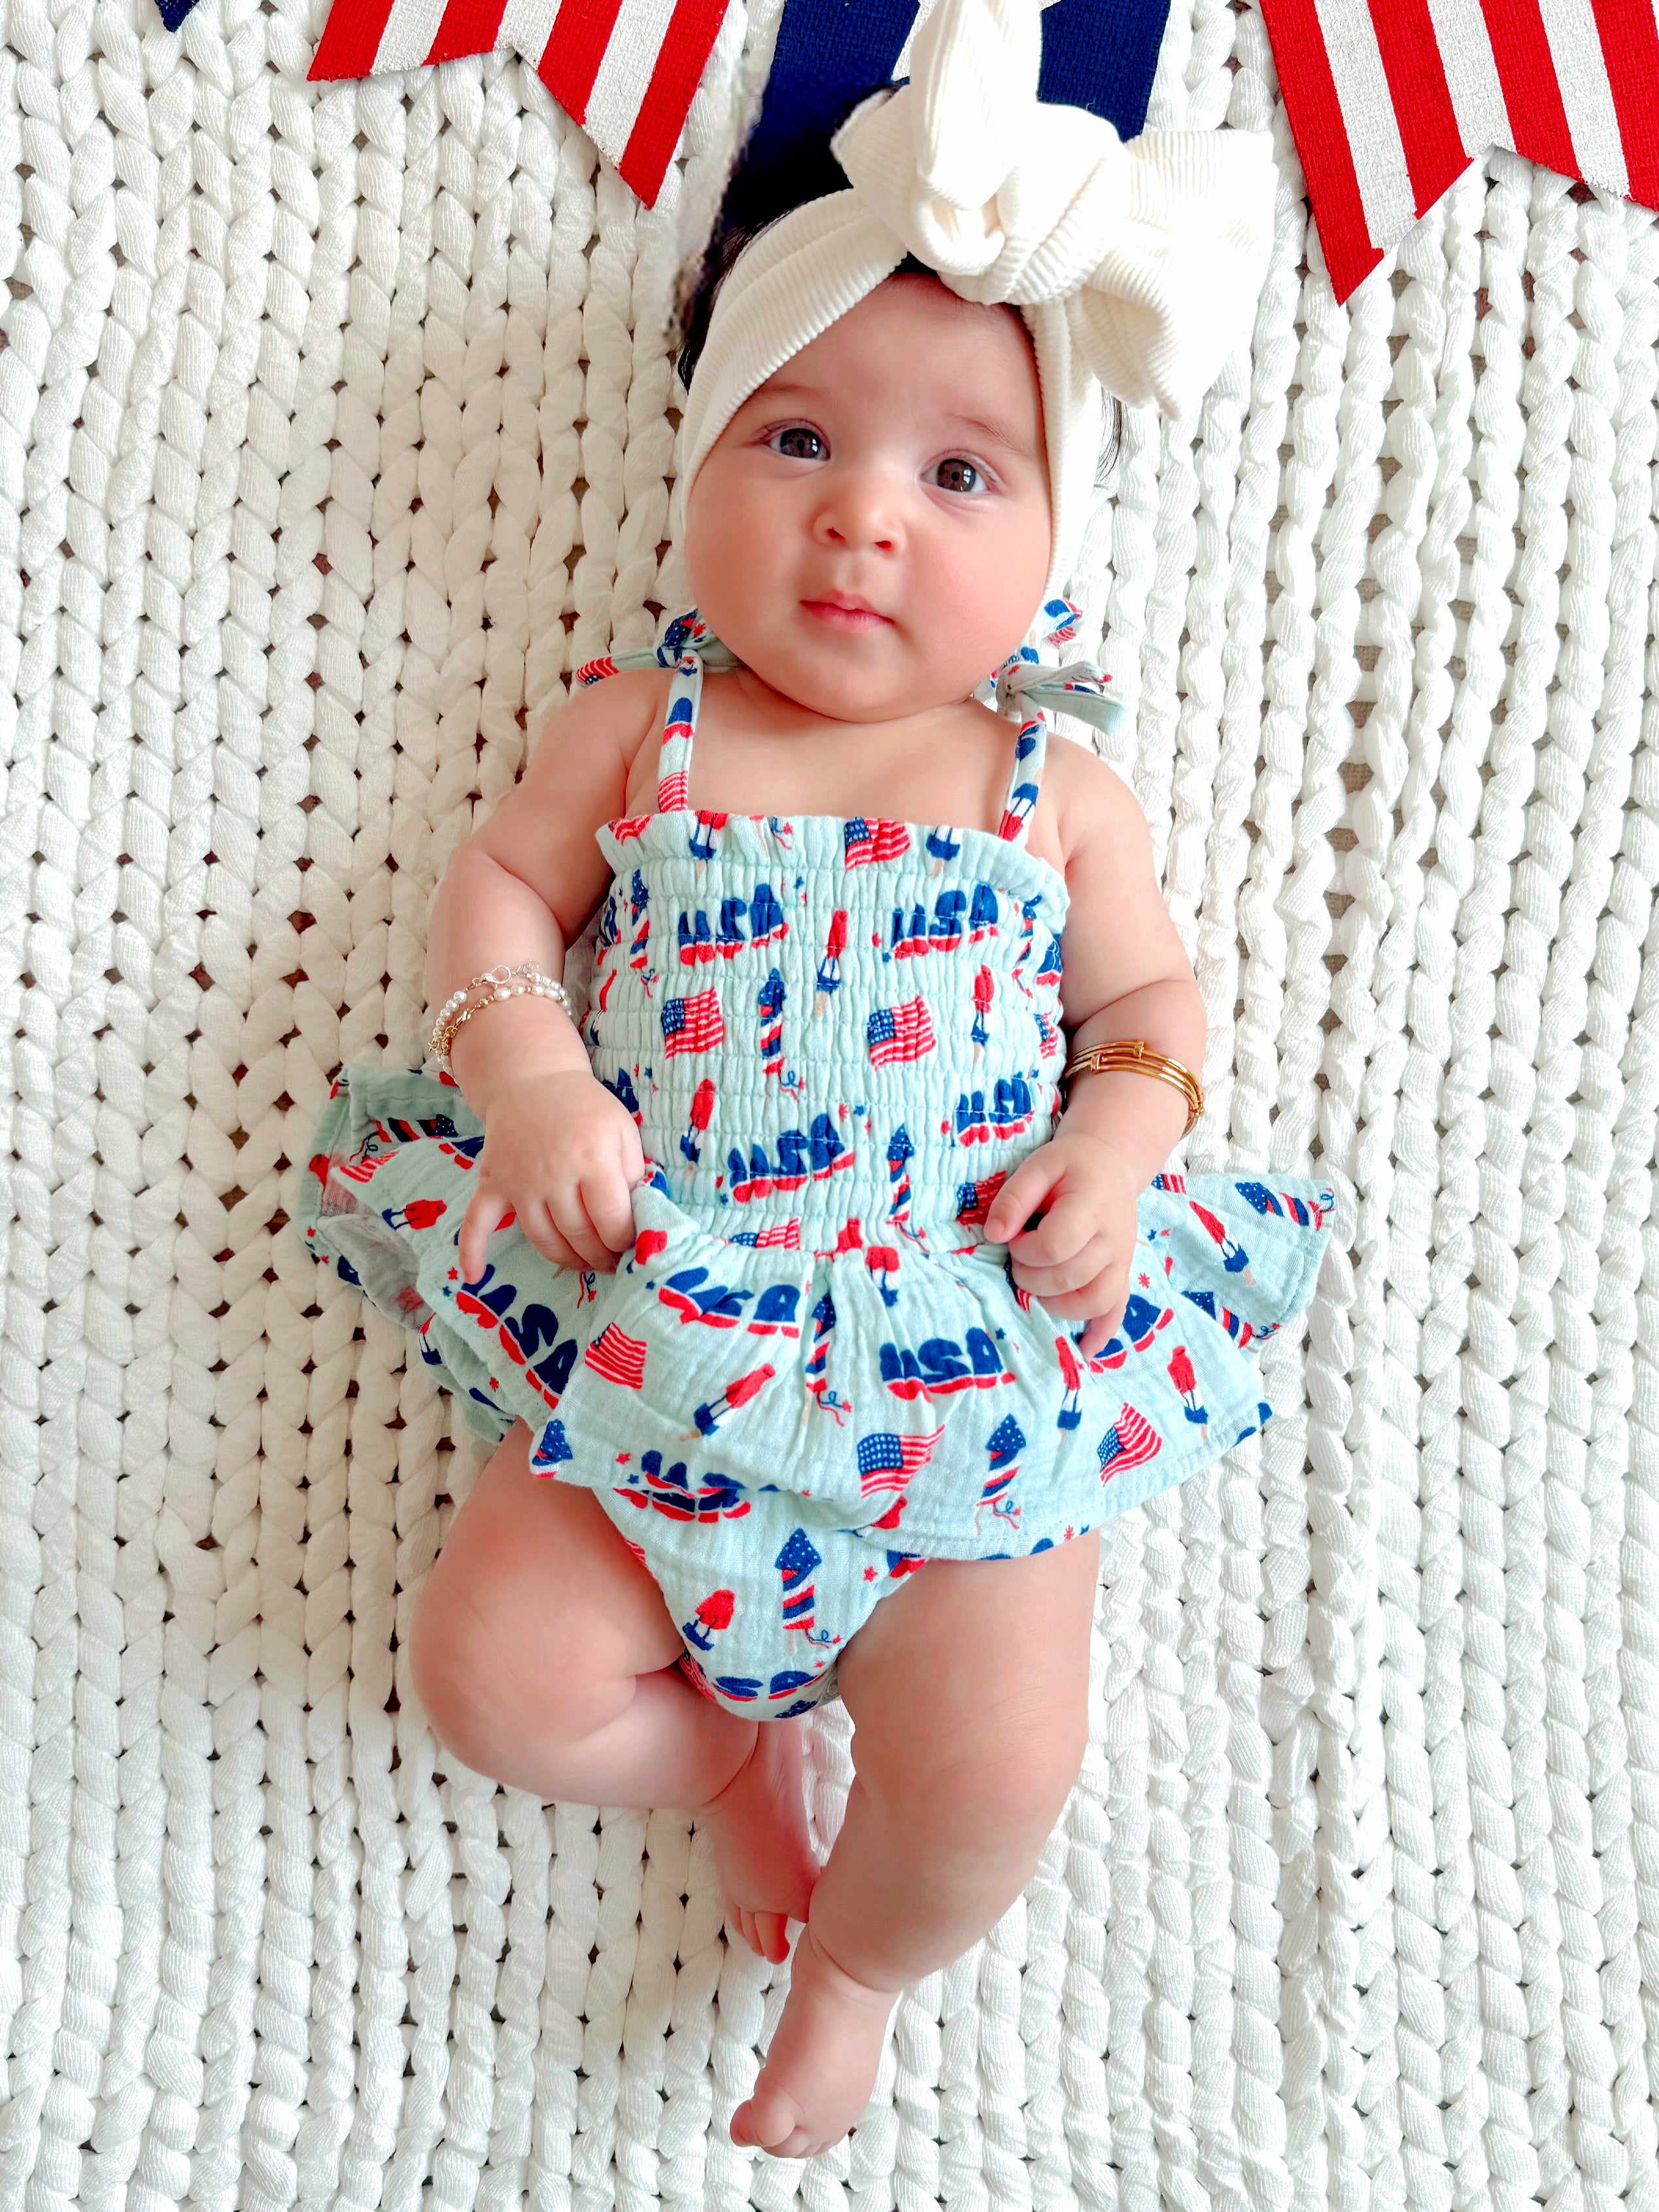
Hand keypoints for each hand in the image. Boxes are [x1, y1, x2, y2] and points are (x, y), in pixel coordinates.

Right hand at [457, 1069, 645, 1284]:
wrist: (532, 1079)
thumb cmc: (585, 1108)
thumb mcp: (623, 1131)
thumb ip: (632, 1174)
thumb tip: (637, 1218)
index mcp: (591, 1160)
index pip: (611, 1220)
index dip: (624, 1240)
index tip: (631, 1244)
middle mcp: (553, 1175)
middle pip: (579, 1235)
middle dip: (600, 1255)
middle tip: (612, 1261)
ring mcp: (519, 1183)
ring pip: (543, 1239)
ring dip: (566, 1260)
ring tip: (584, 1263)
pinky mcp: (493, 1184)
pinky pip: (477, 1222)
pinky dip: (472, 1251)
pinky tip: (474, 1276)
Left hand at [982, 1131, 1143, 1358]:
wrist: (1110, 1164)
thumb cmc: (1069, 1166)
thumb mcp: (1038, 1166)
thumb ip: (1014, 1198)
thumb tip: (994, 1235)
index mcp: (1091, 1207)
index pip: (1056, 1246)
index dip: (1025, 1250)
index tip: (1014, 1239)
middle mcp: (1112, 1239)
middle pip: (1069, 1278)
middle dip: (1031, 1276)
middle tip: (1020, 1258)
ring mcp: (1122, 1261)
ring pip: (1092, 1302)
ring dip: (1054, 1303)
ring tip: (1037, 1283)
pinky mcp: (1123, 1275)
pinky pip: (1116, 1312)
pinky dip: (1100, 1333)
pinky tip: (1084, 1349)